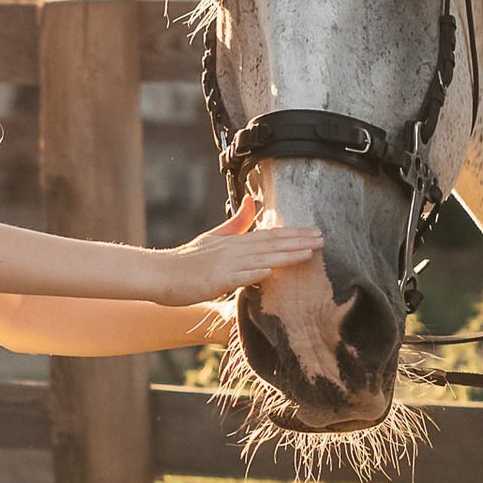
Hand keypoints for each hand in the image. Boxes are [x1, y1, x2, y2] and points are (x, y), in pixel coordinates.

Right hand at [164, 193, 321, 300]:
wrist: (159, 273)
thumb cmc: (187, 260)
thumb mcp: (213, 237)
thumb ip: (236, 222)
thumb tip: (252, 201)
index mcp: (234, 241)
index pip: (270, 235)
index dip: (294, 233)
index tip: (316, 232)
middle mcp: (232, 250)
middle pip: (271, 244)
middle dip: (299, 242)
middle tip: (323, 240)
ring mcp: (224, 265)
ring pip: (260, 258)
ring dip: (285, 255)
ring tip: (308, 253)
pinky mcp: (214, 281)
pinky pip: (237, 277)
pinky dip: (254, 273)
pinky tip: (270, 271)